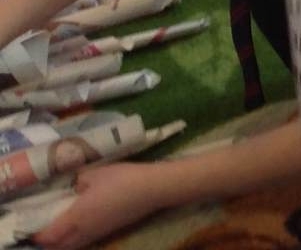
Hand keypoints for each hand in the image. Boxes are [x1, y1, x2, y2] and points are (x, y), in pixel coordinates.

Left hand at [32, 162, 166, 249]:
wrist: (154, 189)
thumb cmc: (123, 178)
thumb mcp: (96, 172)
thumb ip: (79, 180)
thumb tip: (74, 186)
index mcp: (77, 216)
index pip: (49, 235)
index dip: (37, 234)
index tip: (32, 225)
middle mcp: (84, 229)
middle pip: (59, 246)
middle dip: (48, 242)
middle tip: (44, 229)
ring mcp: (98, 232)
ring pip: (73, 245)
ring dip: (62, 242)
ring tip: (60, 229)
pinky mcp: (109, 231)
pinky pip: (85, 241)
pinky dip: (76, 239)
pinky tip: (80, 225)